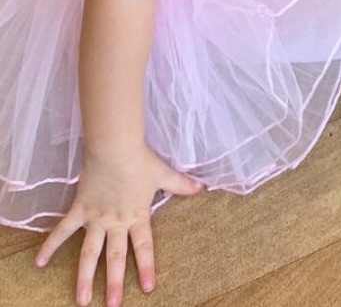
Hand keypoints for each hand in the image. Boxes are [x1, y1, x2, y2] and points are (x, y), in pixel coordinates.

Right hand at [37, 147, 201, 306]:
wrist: (115, 148)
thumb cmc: (140, 160)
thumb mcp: (163, 174)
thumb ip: (181, 184)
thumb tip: (202, 187)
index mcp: (137, 216)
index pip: (143, 247)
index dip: (146, 267)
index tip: (147, 288)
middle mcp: (115, 222)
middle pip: (114, 257)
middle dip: (114, 283)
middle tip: (112, 306)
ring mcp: (96, 218)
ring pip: (89, 253)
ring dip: (84, 277)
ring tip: (81, 301)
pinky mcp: (80, 209)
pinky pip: (63, 230)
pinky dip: (50, 245)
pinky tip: (40, 262)